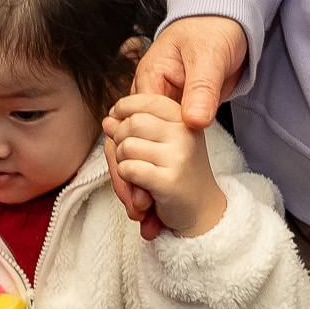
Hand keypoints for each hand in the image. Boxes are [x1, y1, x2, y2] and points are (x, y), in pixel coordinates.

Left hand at [103, 90, 225, 237]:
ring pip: (127, 146)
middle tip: (126, 153)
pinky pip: (129, 169)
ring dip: (121, 159)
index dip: (124, 107)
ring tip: (133, 169)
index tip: (115, 118)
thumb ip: (135, 127)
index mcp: (185, 118)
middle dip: (119, 137)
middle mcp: (185, 133)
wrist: (201, 209)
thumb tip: (108, 120)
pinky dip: (124, 176)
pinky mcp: (169, 182)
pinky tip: (137, 182)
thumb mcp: (161, 141)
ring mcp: (179, 157)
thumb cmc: (177, 172)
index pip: (146, 99)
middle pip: (133, 122)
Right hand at [119, 16, 247, 231]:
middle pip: (125, 147)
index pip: (129, 130)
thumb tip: (194, 121)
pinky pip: (158, 151)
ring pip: (138, 153)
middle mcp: (147, 100)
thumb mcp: (209, 57)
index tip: (139, 194)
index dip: (129, 166)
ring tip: (148, 219)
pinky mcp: (174, 120)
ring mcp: (159, 112)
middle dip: (129, 183)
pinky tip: (159, 202)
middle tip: (140, 213)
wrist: (228, 20)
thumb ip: (202, 89)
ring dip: (139, 185)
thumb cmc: (215, 31)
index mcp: (148, 81)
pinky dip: (155, 175)